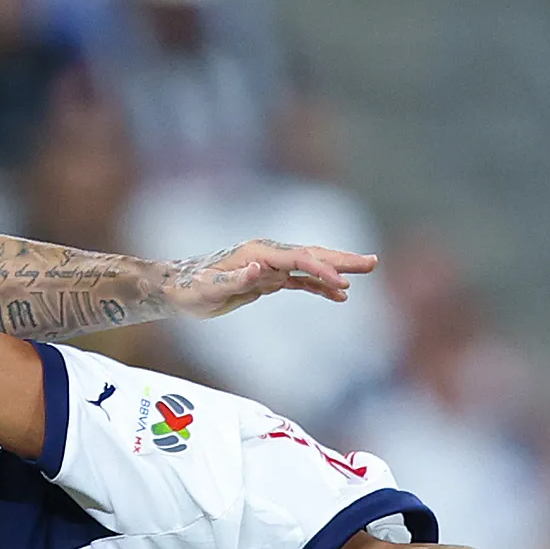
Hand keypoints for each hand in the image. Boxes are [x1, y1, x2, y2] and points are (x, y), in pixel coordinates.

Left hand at [164, 240, 377, 319]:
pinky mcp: (267, 279)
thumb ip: (235, 279)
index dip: (321, 270)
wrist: (177, 290)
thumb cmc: (190, 290)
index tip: (342, 284)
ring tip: (366, 271)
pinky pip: (300, 281)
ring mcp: (270, 266)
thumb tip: (258, 268)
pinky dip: (320, 286)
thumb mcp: (209, 289)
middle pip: (312, 255)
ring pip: (310, 266)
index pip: (298, 259)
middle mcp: (267, 254)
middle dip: (342, 260)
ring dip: (337, 270)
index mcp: (258, 253)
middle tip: (372, 262)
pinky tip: (339, 295)